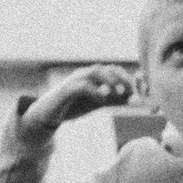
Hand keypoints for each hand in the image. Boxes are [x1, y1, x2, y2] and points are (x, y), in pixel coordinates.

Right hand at [20, 64, 136, 136]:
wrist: (46, 114)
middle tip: (130, 92)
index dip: (127, 78)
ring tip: (119, 94)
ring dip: (110, 81)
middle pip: (107, 68)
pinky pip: (82, 86)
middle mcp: (84, 74)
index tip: (137, 91)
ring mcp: (74, 80)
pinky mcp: (66, 90)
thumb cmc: (72, 106)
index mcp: (92, 76)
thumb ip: (114, 99)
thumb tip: (134, 99)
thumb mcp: (96, 103)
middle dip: (121, 79)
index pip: (113, 70)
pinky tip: (102, 100)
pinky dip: (94, 91)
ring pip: (95, 72)